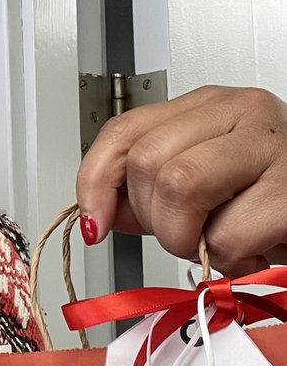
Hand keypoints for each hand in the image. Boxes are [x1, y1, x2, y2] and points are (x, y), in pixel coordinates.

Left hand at [75, 85, 286, 275]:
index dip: (95, 181)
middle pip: (146, 161)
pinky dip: (230, 260)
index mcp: (210, 106)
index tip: (95, 223)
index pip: (124, 131)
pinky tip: (251, 250)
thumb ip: (147, 191)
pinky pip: (226, 234)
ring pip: (178, 187)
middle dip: (154, 219)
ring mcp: (270, 146)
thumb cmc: (270, 200)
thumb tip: (97, 214)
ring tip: (217, 242)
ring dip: (187, 238)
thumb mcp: (205, 185)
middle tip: (187, 234)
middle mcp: (240, 112)